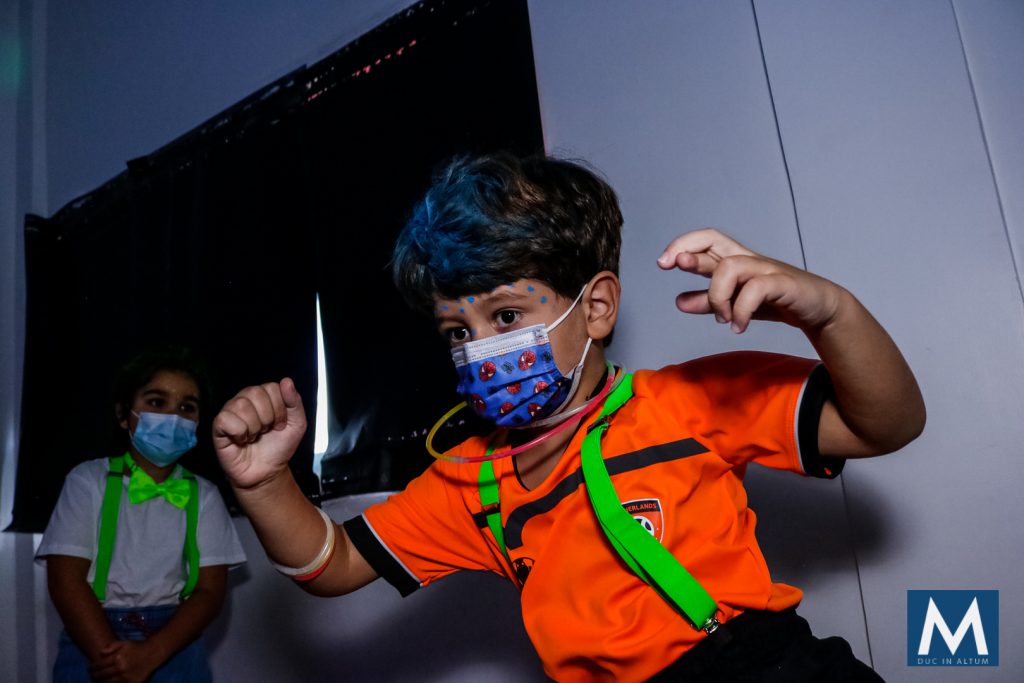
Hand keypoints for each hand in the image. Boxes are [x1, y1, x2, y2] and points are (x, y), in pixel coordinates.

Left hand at [89, 640, 159, 682]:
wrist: (153, 653)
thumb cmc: (136, 647)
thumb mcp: (124, 642)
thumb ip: (111, 646)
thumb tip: (100, 653)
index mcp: (117, 658)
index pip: (98, 666)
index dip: (92, 667)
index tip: (90, 668)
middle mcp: (120, 669)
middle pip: (100, 676)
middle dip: (94, 676)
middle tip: (92, 675)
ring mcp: (125, 678)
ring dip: (100, 682)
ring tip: (98, 681)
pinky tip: (108, 682)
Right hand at [213, 378, 306, 489]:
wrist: (267, 472)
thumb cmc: (279, 447)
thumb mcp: (297, 424)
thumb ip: (295, 402)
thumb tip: (287, 381)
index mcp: (263, 396)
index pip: (272, 388)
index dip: (280, 410)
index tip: (279, 425)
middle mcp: (245, 399)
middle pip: (256, 393)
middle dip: (267, 418)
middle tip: (266, 431)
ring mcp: (230, 411)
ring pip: (241, 405)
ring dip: (254, 427)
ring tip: (254, 436)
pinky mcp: (218, 426)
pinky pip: (225, 418)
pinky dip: (239, 432)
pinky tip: (241, 439)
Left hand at [657, 228, 843, 333]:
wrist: (819, 307)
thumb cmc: (776, 299)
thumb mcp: (735, 302)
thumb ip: (708, 301)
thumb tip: (678, 301)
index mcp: (735, 260)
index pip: (706, 240)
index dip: (682, 245)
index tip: (663, 263)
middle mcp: (748, 260)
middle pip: (715, 239)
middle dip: (688, 251)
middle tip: (674, 266)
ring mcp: (766, 269)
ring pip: (730, 267)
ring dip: (717, 296)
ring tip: (723, 319)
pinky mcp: (783, 284)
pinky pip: (755, 290)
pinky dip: (741, 310)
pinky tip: (738, 326)